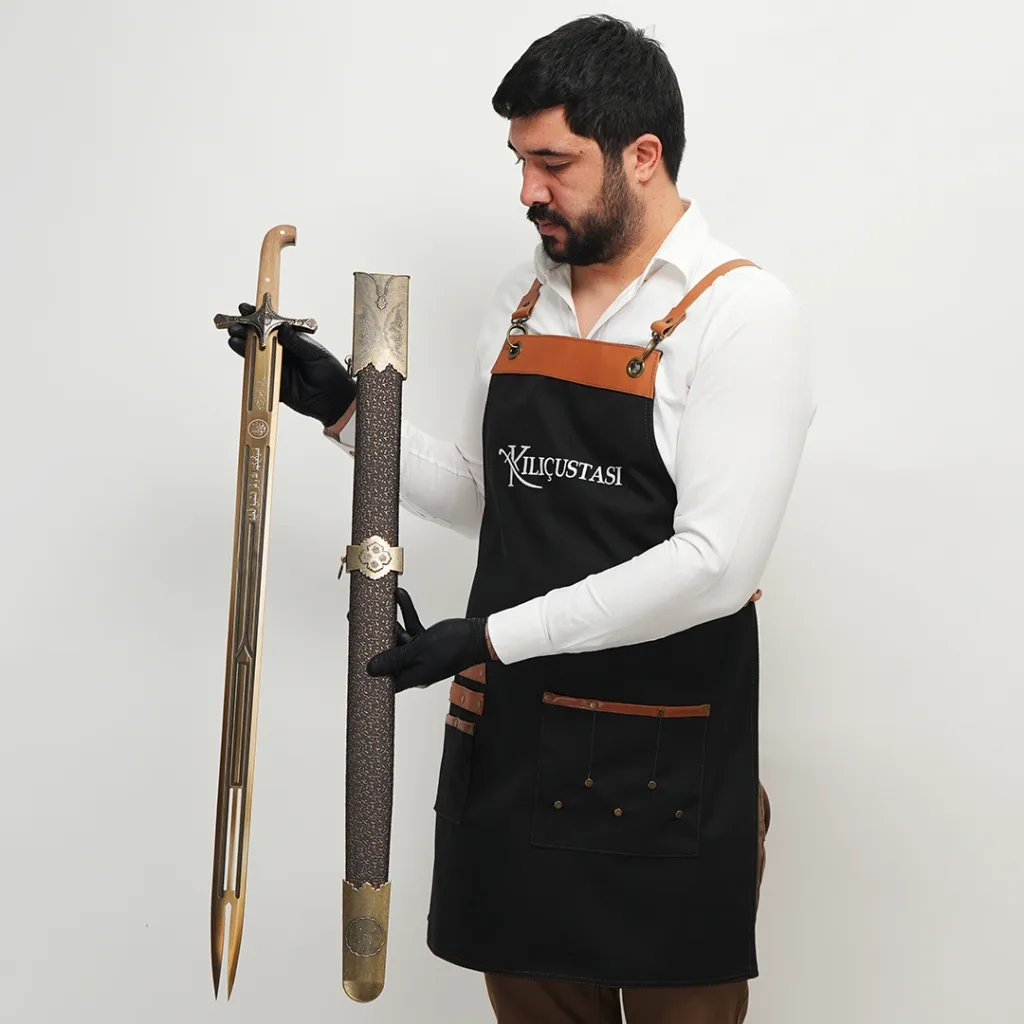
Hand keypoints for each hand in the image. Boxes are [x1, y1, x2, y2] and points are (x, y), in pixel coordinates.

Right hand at [225, 303, 356, 427]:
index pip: (273, 325)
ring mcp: (276, 365)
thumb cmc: (329, 373)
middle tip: (236, 323)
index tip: (247, 308)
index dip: (259, 316)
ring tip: (234, 335)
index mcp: (293, 340)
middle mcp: (282, 351)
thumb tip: (283, 326)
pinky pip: (257, 371)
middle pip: (259, 336)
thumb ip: (298, 343)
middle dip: (246, 328)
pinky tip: (238, 350)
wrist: (332, 400)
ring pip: (255, 352)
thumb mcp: (315, 354)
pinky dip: (247, 362)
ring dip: (242, 342)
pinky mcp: (272, 381)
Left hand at [366, 588, 495, 691]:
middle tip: (360, 621)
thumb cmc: (455, 647)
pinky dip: (406, 613)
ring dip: (391, 620)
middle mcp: (415, 667)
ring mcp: (421, 654)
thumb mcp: (418, 650)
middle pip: (388, 653)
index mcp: (412, 676)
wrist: (479, 635)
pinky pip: (412, 626)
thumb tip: (372, 668)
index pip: (384, 677)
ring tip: (378, 604)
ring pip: (399, 637)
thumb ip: (394, 658)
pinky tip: (400, 598)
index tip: (356, 654)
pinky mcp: (427, 642)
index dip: (370, 669)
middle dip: (375, 636)